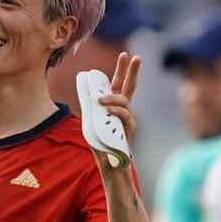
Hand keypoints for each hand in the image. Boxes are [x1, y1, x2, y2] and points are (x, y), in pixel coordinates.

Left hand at [93, 52, 142, 166]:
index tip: (125, 55)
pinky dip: (117, 112)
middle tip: (135, 57)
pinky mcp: (129, 131)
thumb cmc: (101, 146)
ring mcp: (127, 120)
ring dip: (112, 99)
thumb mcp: (90, 123)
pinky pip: (125, 118)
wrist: (110, 166)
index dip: (121, 70)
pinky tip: (109, 110)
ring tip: (100, 100)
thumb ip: (91, 109)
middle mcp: (123, 111)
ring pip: (124, 102)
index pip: (118, 85)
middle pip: (129, 87)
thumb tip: (85, 94)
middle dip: (132, 71)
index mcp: (114, 107)